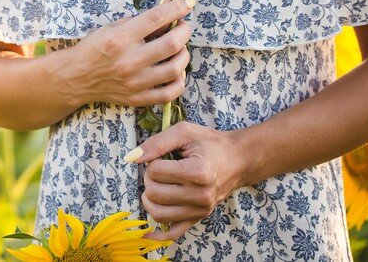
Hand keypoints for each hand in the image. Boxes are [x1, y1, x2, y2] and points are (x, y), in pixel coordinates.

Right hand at [68, 0, 195, 107]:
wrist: (75, 77)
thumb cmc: (94, 48)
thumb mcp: (111, 27)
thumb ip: (139, 21)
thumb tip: (167, 10)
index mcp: (120, 38)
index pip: (156, 19)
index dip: (177, 8)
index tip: (188, 3)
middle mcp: (129, 60)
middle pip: (172, 44)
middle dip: (184, 31)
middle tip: (182, 27)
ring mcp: (135, 82)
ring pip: (175, 69)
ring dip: (184, 55)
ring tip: (179, 49)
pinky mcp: (138, 98)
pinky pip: (170, 93)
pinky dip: (179, 81)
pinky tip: (175, 72)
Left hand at [127, 121, 247, 240]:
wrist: (236, 159)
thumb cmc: (209, 143)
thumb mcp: (183, 132)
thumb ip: (156, 143)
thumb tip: (131, 158)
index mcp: (199, 172)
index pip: (155, 171)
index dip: (153, 160)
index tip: (164, 156)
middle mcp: (202, 195)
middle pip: (154, 193)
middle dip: (149, 178)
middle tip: (159, 168)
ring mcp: (201, 210)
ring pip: (158, 213)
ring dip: (149, 198)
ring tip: (158, 184)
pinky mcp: (198, 218)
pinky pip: (174, 233)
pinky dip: (158, 235)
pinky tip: (146, 232)